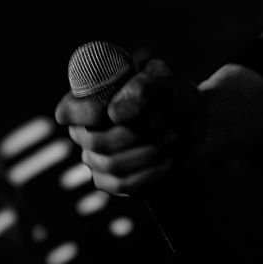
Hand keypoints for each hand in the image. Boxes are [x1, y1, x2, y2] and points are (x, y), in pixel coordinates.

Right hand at [55, 57, 196, 194]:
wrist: (195, 127)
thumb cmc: (171, 97)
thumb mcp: (162, 79)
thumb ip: (141, 86)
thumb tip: (115, 114)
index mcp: (90, 99)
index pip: (67, 111)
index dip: (82, 113)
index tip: (107, 112)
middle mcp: (86, 130)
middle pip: (94, 140)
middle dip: (134, 134)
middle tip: (164, 124)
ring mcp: (95, 158)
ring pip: (110, 164)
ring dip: (147, 152)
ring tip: (172, 138)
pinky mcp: (110, 181)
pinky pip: (120, 184)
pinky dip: (148, 174)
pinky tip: (167, 161)